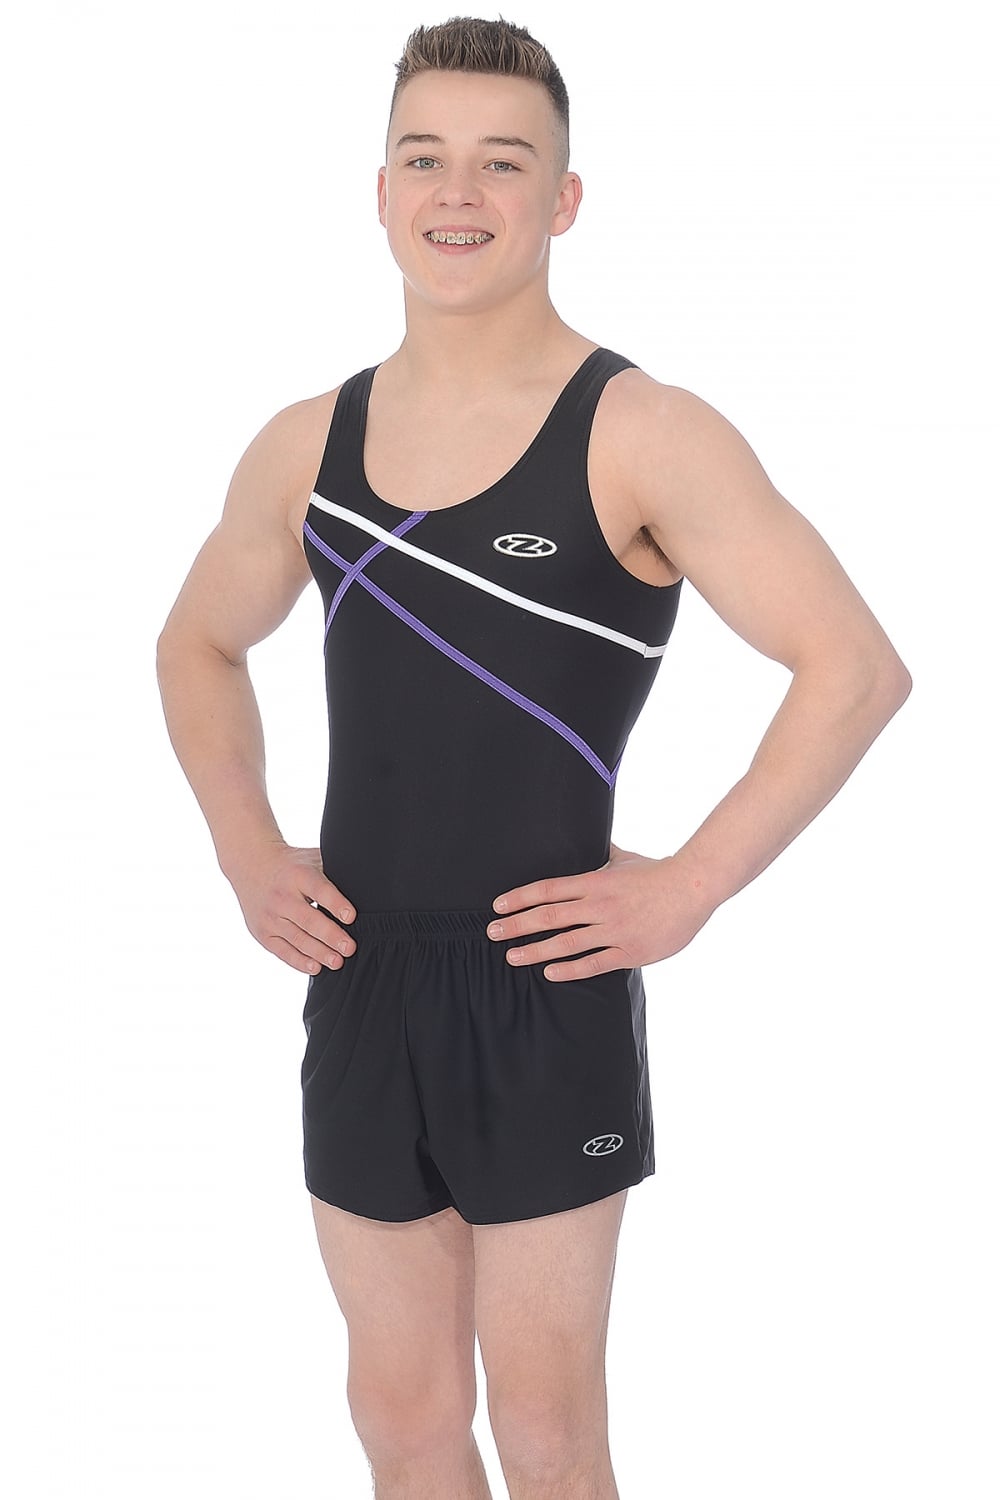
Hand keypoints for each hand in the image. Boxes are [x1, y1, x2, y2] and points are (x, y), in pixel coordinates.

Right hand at [225, 842, 356, 975]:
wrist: (252, 864)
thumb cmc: (294, 864)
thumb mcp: (313, 859)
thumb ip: (335, 871)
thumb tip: (369, 885)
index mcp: (298, 874)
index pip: (319, 890)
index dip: (335, 903)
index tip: (351, 916)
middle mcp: (282, 896)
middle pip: (309, 920)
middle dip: (331, 936)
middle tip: (350, 948)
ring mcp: (270, 916)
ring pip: (297, 938)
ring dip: (319, 952)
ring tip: (338, 962)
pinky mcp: (262, 932)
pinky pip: (282, 950)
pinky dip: (299, 961)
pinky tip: (315, 967)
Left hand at [486, 842, 713, 980]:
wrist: (693, 888)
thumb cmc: (658, 872)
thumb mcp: (625, 857)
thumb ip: (603, 853)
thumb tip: (591, 835)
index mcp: (595, 882)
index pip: (548, 889)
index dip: (520, 897)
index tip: (498, 906)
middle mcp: (599, 906)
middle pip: (548, 916)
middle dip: (517, 925)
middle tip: (492, 933)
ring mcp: (614, 931)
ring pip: (566, 943)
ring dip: (535, 951)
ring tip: (512, 957)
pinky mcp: (630, 952)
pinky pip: (594, 964)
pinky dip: (570, 969)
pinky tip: (550, 973)